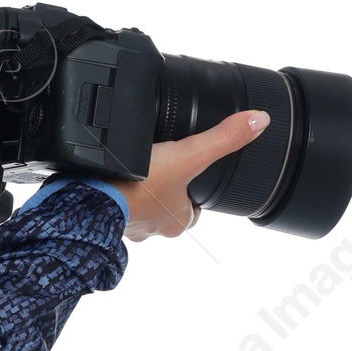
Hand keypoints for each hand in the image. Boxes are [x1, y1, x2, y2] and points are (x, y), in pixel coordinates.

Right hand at [115, 106, 270, 238]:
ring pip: (138, 208)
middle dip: (163, 191)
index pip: (194, 211)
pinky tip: (109, 176)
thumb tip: (259, 121)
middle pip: (166, 208)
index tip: (190, 177)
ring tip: (133, 169)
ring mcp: (126, 224)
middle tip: (160, 167)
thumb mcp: (191, 155)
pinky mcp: (100, 216)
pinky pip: (111, 203)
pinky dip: (112, 192)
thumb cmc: (140, 185)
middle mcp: (153, 228)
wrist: (92, 198)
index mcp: (178, 221)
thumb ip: (223, 138)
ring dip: (136, 193)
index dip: (194, 194)